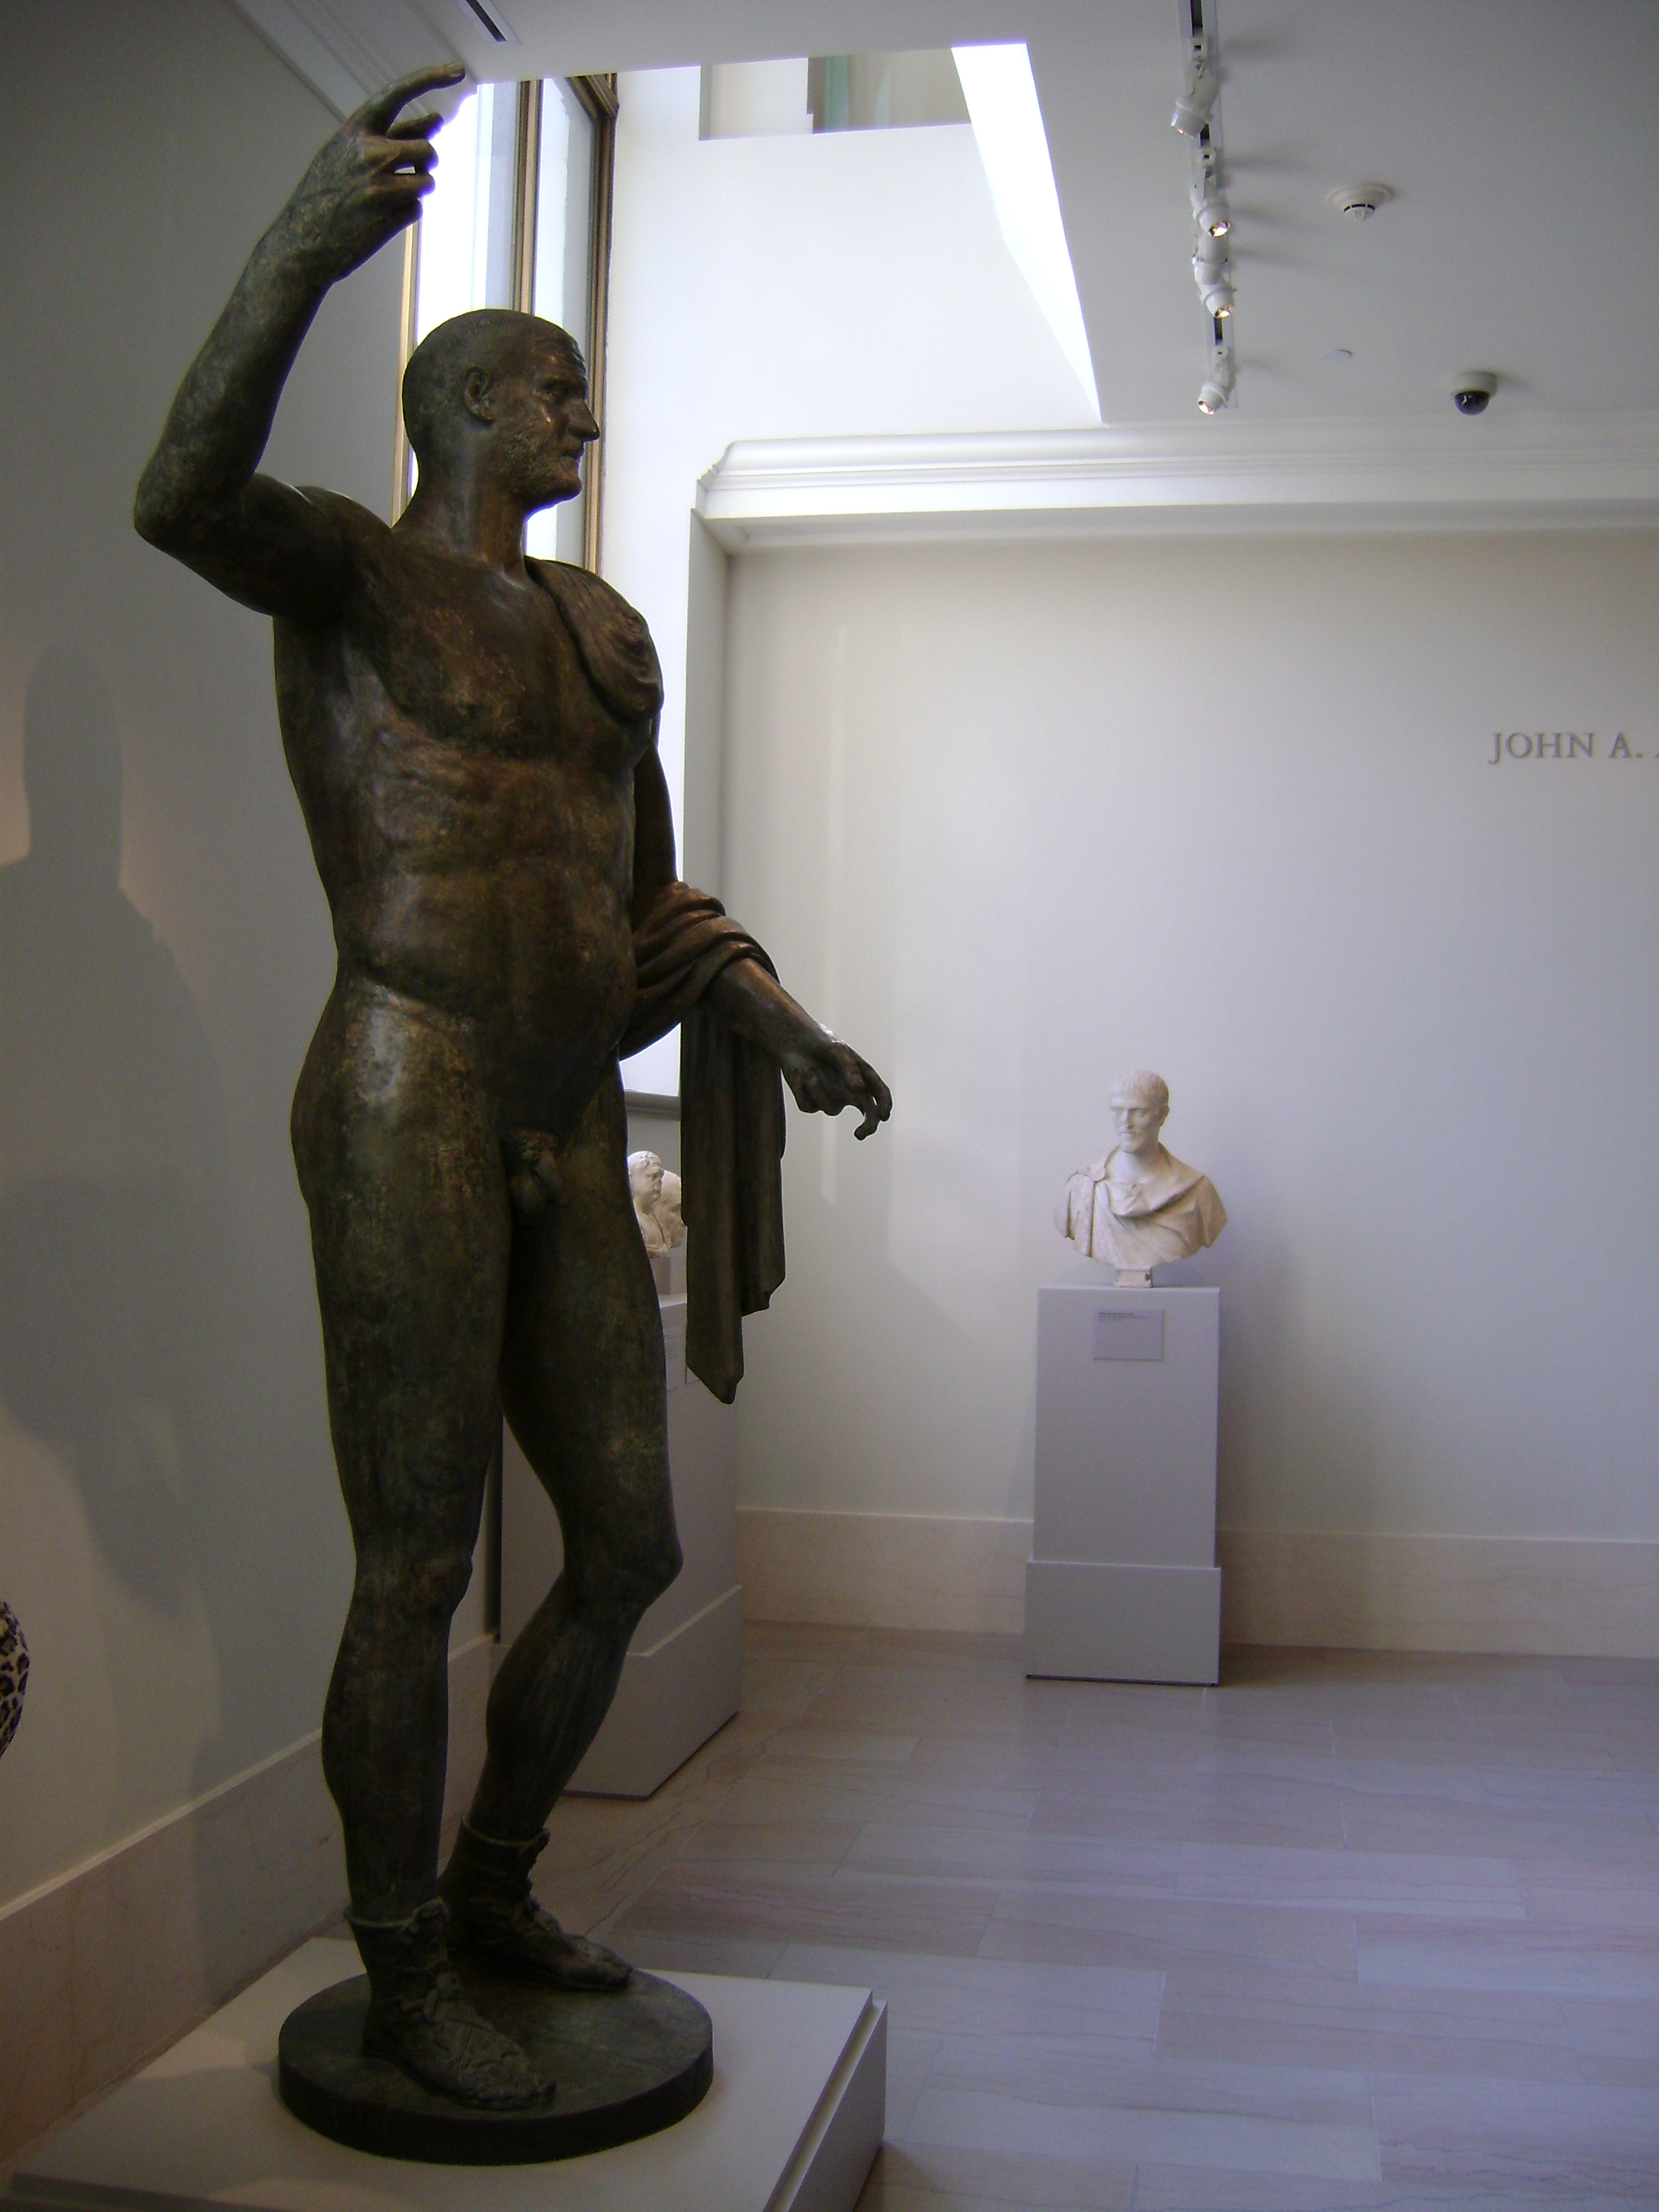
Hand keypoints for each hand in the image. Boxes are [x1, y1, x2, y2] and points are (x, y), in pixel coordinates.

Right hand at [277, 65, 464, 285]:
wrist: (303, 242)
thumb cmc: (327, 194)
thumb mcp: (347, 154)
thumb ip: (390, 135)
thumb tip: (437, 120)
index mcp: (355, 130)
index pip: (398, 93)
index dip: (430, 78)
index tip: (458, 70)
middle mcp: (369, 152)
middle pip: (427, 149)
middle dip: (425, 163)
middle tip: (408, 173)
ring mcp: (380, 185)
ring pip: (427, 180)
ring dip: (417, 188)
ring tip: (389, 196)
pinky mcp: (388, 217)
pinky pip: (417, 208)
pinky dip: (405, 212)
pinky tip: (379, 218)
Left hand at [779, 1035, 892, 1139]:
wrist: (794, 1041)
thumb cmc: (820, 1042)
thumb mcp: (837, 1050)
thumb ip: (849, 1068)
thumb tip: (858, 1089)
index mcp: (862, 1078)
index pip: (880, 1094)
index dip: (884, 1105)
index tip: (883, 1115)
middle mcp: (850, 1093)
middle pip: (867, 1115)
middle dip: (867, 1126)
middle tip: (860, 1134)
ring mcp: (831, 1099)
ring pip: (830, 1109)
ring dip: (818, 1090)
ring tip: (808, 1070)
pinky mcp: (812, 1104)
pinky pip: (809, 1105)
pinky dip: (803, 1088)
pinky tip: (799, 1073)